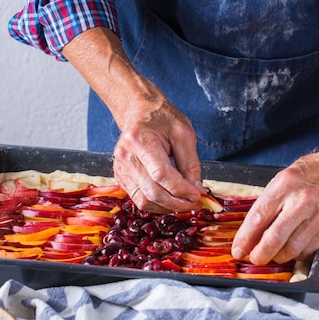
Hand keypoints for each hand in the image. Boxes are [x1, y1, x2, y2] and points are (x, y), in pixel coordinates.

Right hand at [112, 97, 202, 212]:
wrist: (139, 112)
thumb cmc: (162, 119)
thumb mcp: (184, 134)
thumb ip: (191, 163)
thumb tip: (197, 190)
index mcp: (140, 139)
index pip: (161, 174)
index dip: (181, 189)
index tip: (198, 195)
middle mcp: (126, 156)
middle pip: (152, 191)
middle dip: (177, 203)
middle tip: (196, 204)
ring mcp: (120, 168)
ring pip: (144, 201)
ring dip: (168, 207)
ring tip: (185, 203)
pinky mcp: (120, 177)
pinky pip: (139, 199)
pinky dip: (157, 205)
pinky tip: (171, 200)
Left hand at [231, 150, 318, 264]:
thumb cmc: (314, 171)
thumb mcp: (286, 177)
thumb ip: (271, 202)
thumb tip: (253, 230)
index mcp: (284, 185)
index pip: (258, 217)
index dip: (245, 238)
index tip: (238, 250)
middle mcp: (302, 201)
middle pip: (274, 238)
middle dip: (260, 254)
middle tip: (255, 259)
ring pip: (292, 249)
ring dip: (279, 257)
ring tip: (274, 255)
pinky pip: (309, 249)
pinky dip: (298, 253)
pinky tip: (294, 249)